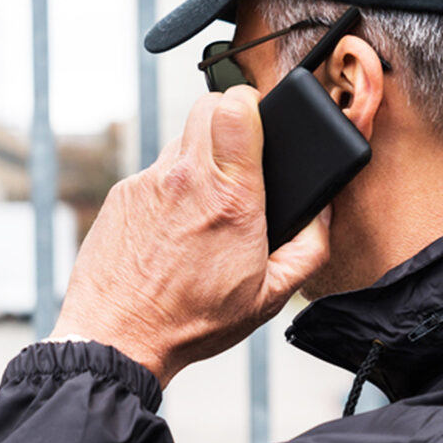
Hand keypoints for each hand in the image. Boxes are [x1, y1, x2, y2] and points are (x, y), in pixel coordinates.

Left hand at [50, 87, 329, 385]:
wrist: (119, 338)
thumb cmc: (193, 322)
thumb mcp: (270, 296)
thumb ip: (310, 248)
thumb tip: (322, 213)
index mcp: (232, 199)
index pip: (236, 107)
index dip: (251, 104)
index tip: (259, 123)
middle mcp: (186, 179)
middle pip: (206, 105)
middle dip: (228, 117)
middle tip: (239, 153)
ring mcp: (148, 183)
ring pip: (180, 139)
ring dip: (199, 157)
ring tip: (207, 203)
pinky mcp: (122, 194)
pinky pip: (155, 172)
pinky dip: (170, 188)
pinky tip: (173, 227)